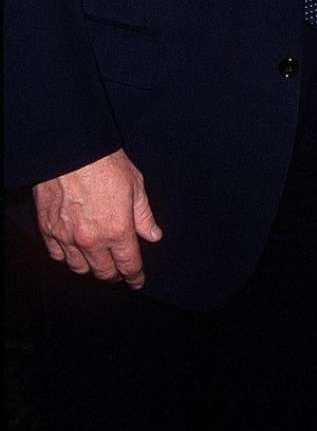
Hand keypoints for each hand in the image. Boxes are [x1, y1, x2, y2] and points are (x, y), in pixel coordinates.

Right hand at [34, 148, 161, 288]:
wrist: (71, 149)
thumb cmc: (106, 163)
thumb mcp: (135, 185)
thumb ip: (144, 215)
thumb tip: (153, 235)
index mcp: (118, 230)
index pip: (128, 264)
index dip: (135, 276)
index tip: (137, 281)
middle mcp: (92, 241)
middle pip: (104, 272)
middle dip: (114, 274)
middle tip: (119, 271)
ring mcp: (67, 238)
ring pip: (79, 268)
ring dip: (91, 268)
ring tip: (98, 261)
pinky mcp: (48, 230)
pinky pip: (57, 256)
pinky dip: (67, 257)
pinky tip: (74, 251)